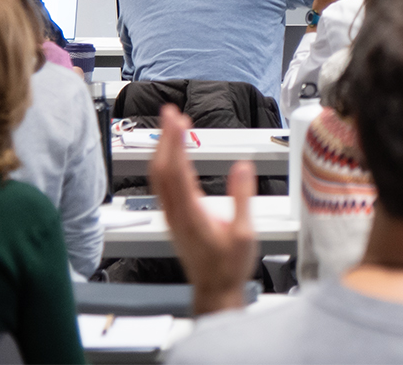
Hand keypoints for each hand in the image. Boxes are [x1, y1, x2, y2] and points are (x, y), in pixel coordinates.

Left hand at [148, 105, 258, 314]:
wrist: (215, 288)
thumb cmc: (229, 265)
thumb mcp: (245, 233)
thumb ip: (242, 198)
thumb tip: (242, 167)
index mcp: (192, 214)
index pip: (177, 170)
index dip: (174, 142)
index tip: (176, 119)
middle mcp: (175, 213)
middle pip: (161, 168)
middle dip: (165, 137)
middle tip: (171, 113)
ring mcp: (170, 216)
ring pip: (157, 176)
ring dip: (162, 149)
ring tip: (171, 127)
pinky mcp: (172, 218)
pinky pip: (161, 185)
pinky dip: (164, 163)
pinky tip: (172, 155)